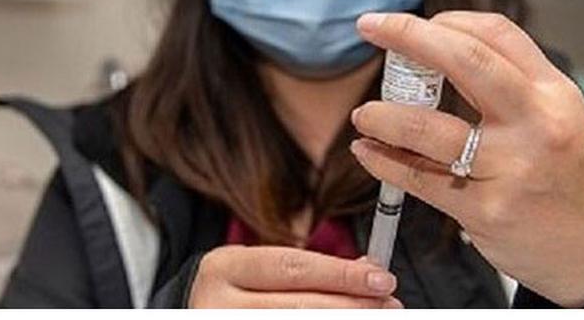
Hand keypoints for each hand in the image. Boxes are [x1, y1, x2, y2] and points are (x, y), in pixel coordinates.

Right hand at [188, 245, 401, 307]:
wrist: (192, 317)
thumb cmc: (236, 293)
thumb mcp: (259, 271)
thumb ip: (310, 269)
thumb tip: (369, 268)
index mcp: (224, 269)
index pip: (292, 267)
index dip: (342, 274)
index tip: (383, 277)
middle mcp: (217, 306)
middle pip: (299, 308)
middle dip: (353, 306)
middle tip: (391, 305)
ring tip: (379, 318)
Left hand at [349, 11, 583, 306]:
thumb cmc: (572, 178)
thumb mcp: (560, 117)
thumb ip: (509, 86)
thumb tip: (437, 53)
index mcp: (553, 93)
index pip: (496, 34)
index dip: (446, 21)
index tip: (410, 24)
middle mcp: (535, 123)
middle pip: (464, 61)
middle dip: (408, 36)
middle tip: (371, 26)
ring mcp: (510, 168)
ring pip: (427, 127)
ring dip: (383, 114)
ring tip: (365, 114)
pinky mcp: (486, 211)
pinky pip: (420, 178)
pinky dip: (384, 161)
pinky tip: (368, 151)